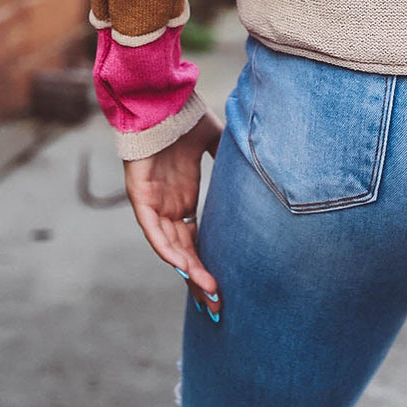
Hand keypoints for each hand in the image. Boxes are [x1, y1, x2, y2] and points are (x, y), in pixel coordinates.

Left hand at [123, 110, 223, 319]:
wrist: (160, 100)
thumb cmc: (185, 118)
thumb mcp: (217, 142)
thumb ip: (233, 160)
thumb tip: (264, 165)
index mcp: (185, 198)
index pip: (197, 240)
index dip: (209, 263)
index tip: (225, 286)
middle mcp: (170, 207)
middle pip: (185, 253)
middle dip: (200, 280)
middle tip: (218, 306)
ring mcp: (155, 204)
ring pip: (171, 247)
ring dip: (188, 271)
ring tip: (208, 292)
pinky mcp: (141, 197)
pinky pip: (153, 230)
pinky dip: (166, 248)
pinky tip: (182, 266)